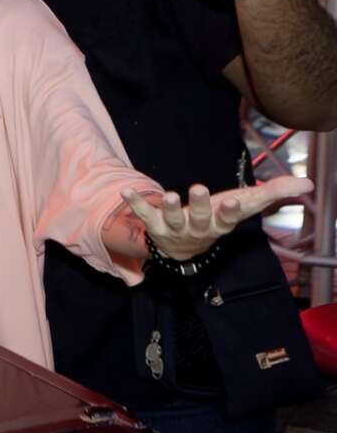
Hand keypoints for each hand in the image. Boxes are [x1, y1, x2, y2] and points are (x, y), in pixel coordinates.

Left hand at [120, 175, 311, 262]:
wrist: (184, 249)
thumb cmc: (219, 219)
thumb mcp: (245, 205)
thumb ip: (275, 193)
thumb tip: (307, 183)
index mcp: (221, 224)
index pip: (229, 219)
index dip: (231, 211)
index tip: (234, 200)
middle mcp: (199, 229)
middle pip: (201, 218)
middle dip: (201, 205)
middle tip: (199, 188)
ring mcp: (175, 228)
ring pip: (173, 219)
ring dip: (170, 206)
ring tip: (167, 194)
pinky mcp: (154, 224)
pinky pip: (144, 213)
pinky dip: (135, 203)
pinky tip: (125, 190)